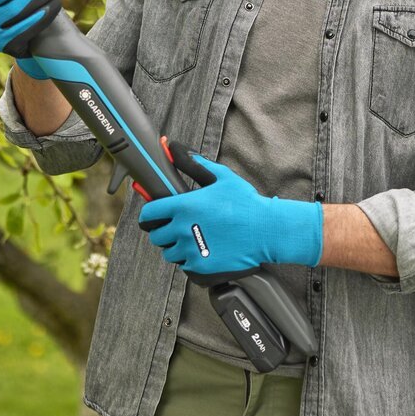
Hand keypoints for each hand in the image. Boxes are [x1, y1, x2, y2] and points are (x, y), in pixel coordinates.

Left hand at [138, 140, 321, 276]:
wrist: (266, 230)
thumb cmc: (245, 202)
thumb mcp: (220, 177)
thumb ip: (194, 164)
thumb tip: (174, 149)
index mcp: (183, 206)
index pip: (148, 214)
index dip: (149, 214)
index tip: (154, 215)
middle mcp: (182, 229)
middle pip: (156, 236)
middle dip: (164, 231)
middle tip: (177, 227)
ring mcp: (191, 249)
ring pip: (169, 252)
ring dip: (176, 247)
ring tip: (192, 238)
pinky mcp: (201, 266)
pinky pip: (184, 265)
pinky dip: (190, 259)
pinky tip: (203, 249)